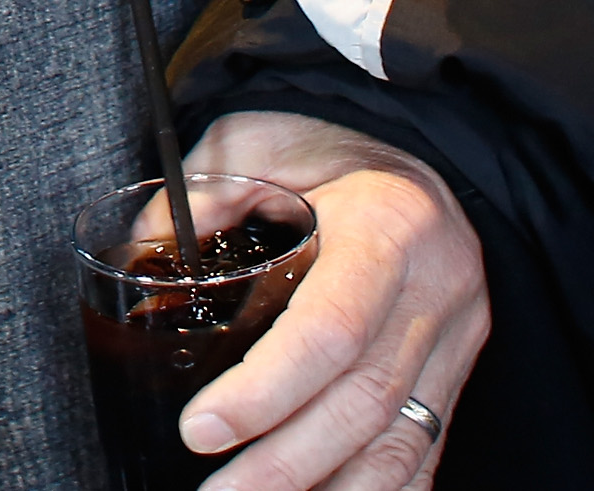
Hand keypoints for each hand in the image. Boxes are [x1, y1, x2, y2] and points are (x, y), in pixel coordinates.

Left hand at [177, 112, 485, 489]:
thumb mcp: (258, 139)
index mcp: (389, 226)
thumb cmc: (329, 138)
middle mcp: (435, 292)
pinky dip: (378, 490)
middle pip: (363, 403)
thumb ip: (202, 195)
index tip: (203, 429)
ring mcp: (454, 339)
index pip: (331, 332)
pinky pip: (424, 448)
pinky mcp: (455, 370)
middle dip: (286, 463)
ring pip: (399, 440)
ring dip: (326, 488)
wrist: (417, 143)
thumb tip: (138, 254)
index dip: (266, 392)